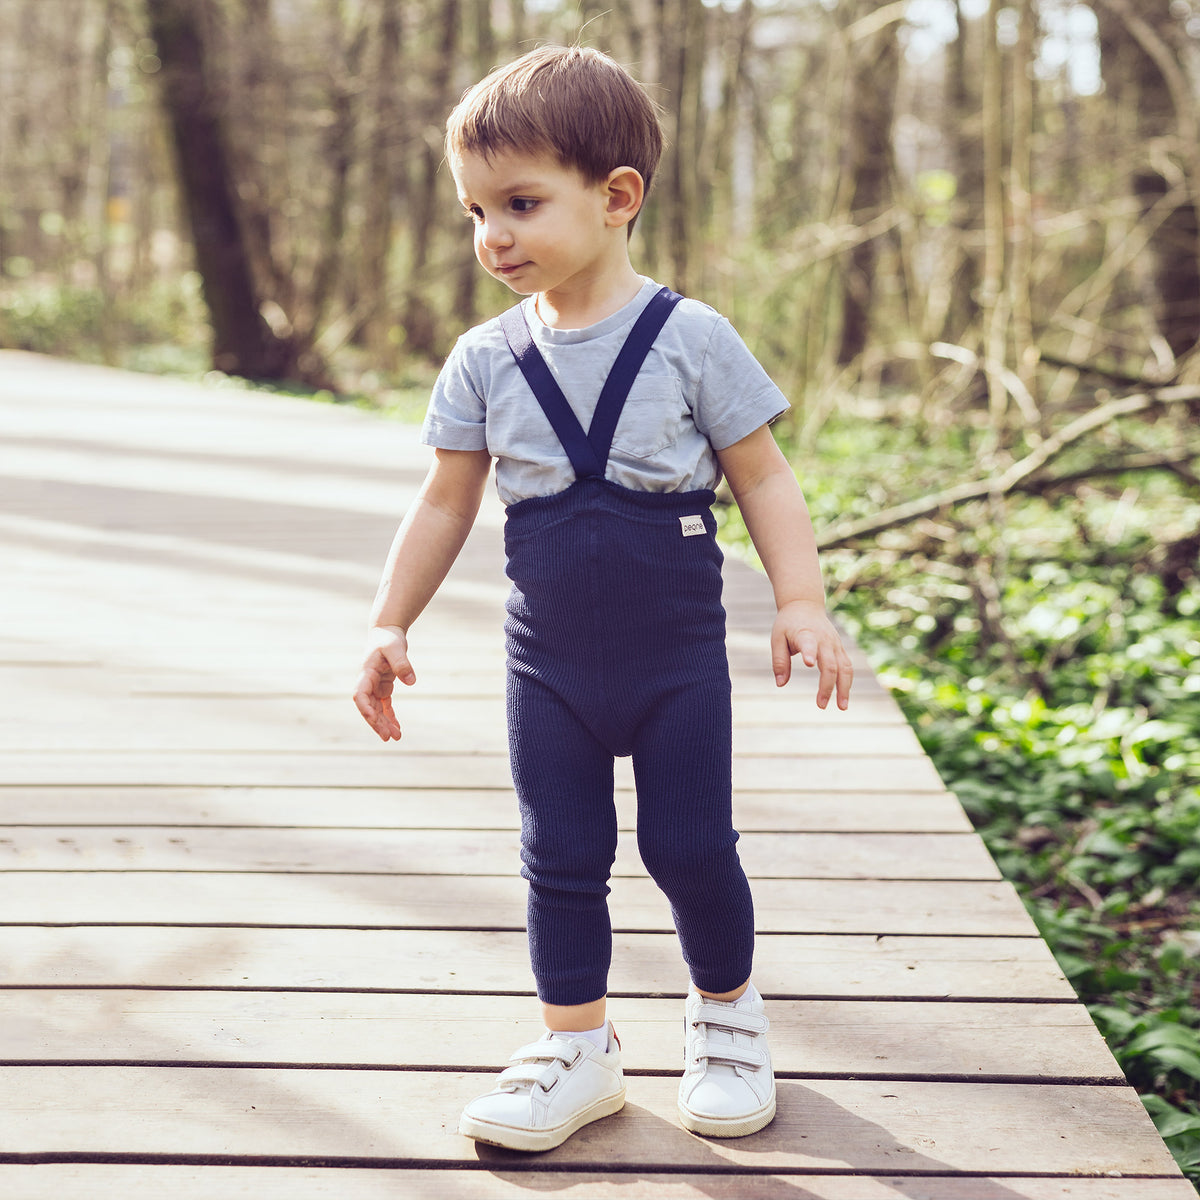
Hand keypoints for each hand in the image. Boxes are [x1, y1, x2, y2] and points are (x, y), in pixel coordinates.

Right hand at [352, 626, 415, 740]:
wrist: (387, 632)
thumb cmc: (389, 638)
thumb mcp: (396, 648)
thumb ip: (402, 663)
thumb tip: (411, 682)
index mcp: (366, 673)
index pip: (359, 694)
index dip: (365, 708)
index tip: (374, 719)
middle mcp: (368, 682)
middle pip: (368, 707)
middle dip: (377, 723)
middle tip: (389, 737)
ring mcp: (375, 686)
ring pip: (377, 709)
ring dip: (384, 723)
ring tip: (396, 737)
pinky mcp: (383, 687)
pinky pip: (385, 705)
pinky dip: (390, 717)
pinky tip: (398, 728)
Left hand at [770, 600, 852, 709]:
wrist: (804, 605)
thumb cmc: (788, 624)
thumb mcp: (777, 638)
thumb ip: (779, 661)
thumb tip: (780, 684)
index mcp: (805, 634)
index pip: (809, 644)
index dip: (809, 653)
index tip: (809, 663)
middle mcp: (823, 640)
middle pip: (830, 665)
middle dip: (827, 686)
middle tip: (821, 705)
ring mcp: (834, 644)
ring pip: (845, 667)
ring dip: (845, 688)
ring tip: (842, 707)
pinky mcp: (840, 648)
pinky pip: (847, 666)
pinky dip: (847, 682)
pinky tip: (843, 697)